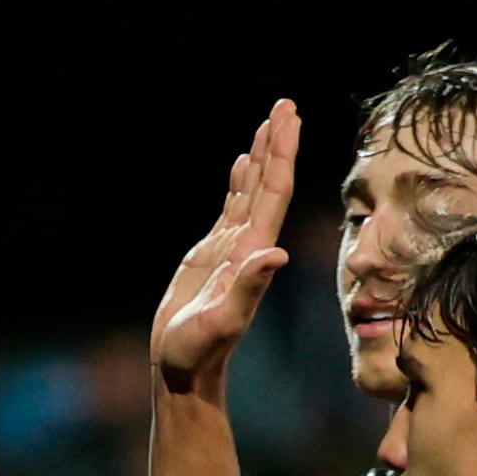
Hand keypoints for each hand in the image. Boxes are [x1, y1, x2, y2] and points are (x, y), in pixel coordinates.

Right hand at [152, 98, 300, 396]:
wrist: (186, 371)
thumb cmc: (198, 352)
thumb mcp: (222, 321)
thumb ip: (248, 288)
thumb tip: (277, 254)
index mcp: (252, 251)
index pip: (273, 192)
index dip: (282, 154)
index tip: (290, 118)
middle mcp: (248, 244)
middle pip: (268, 183)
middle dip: (277, 143)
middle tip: (286, 104)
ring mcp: (231, 248)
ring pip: (251, 191)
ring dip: (262, 156)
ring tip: (270, 122)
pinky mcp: (211, 255)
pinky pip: (229, 208)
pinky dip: (238, 182)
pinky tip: (241, 164)